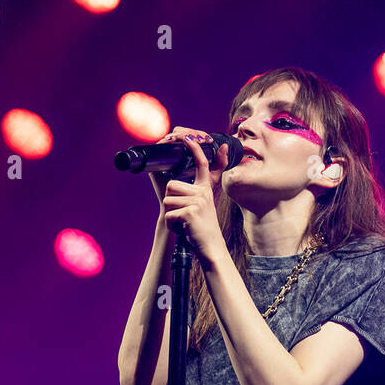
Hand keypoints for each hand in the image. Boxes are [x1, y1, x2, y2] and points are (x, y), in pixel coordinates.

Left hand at [155, 128, 229, 261]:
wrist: (211, 247)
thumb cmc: (202, 225)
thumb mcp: (204, 204)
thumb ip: (206, 186)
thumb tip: (217, 164)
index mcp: (205, 189)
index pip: (202, 164)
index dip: (195, 149)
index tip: (189, 137)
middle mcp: (202, 193)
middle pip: (171, 185)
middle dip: (171, 201)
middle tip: (183, 214)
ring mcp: (197, 202)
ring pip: (167, 200)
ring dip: (171, 214)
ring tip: (184, 222)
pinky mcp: (189, 213)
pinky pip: (169, 215)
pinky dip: (172, 225)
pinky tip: (183, 229)